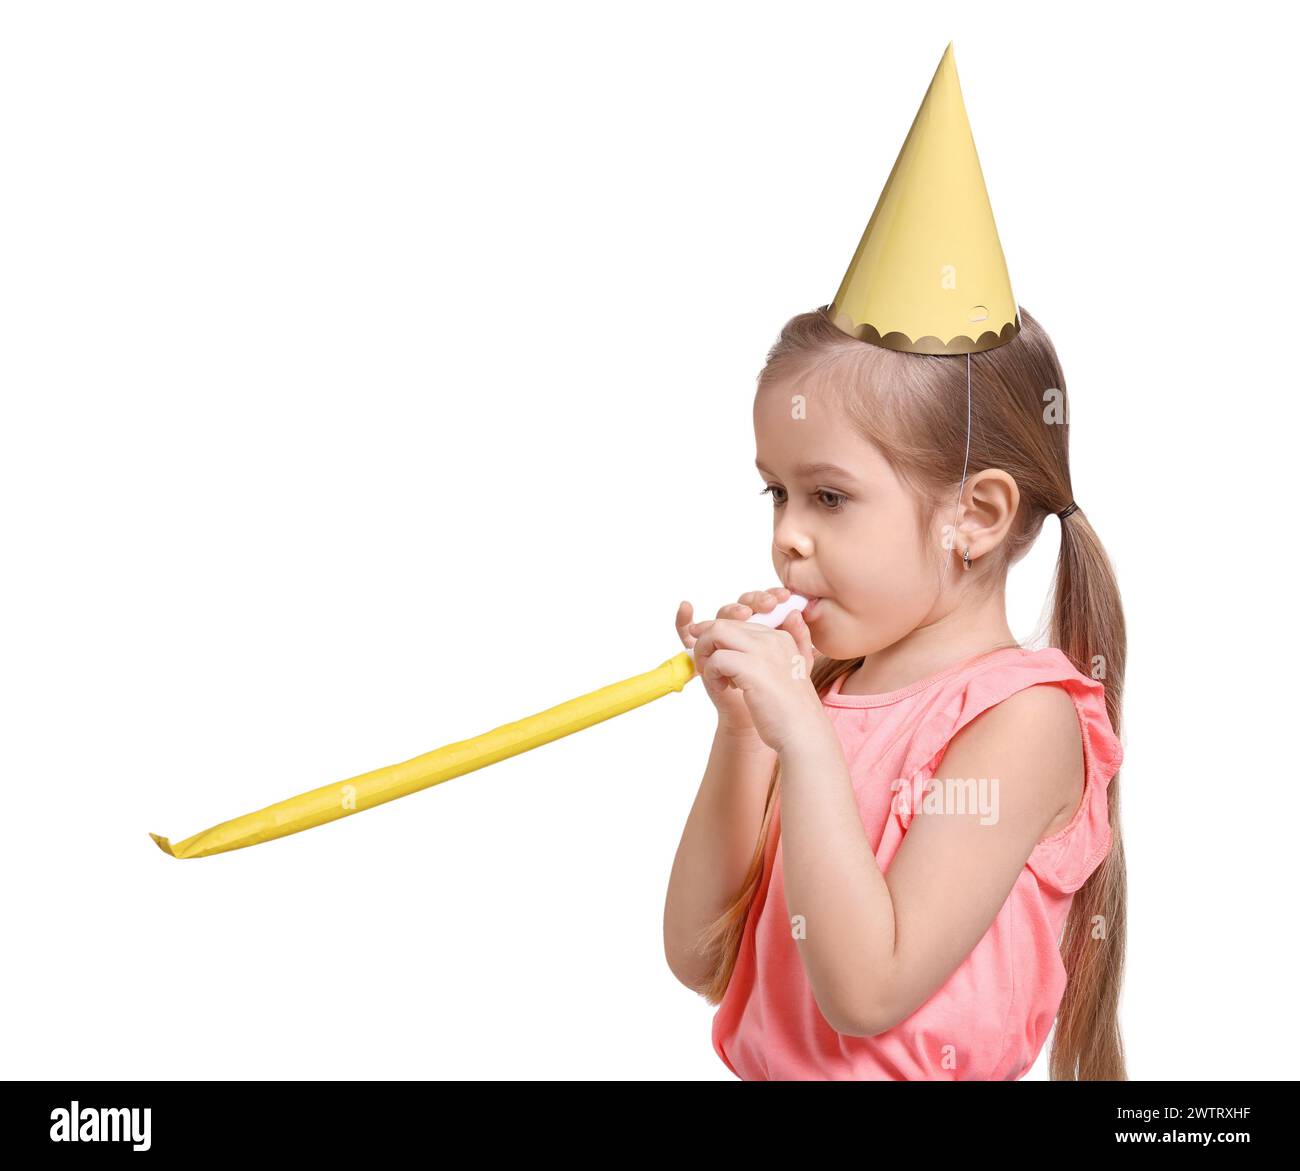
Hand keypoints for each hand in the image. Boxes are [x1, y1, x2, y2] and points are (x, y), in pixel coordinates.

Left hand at [677, 589, 820, 752]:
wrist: (803, 733)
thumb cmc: (792, 708)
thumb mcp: (798, 668)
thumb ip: (798, 640)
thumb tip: (794, 613)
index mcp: (780, 637)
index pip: (738, 623)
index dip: (719, 637)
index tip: (711, 654)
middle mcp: (771, 638)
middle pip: (723, 623)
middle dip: (706, 641)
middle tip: (707, 666)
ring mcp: (762, 651)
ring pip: (716, 633)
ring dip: (704, 654)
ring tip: (715, 676)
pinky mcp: (751, 668)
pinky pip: (716, 658)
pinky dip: (710, 673)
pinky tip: (722, 688)